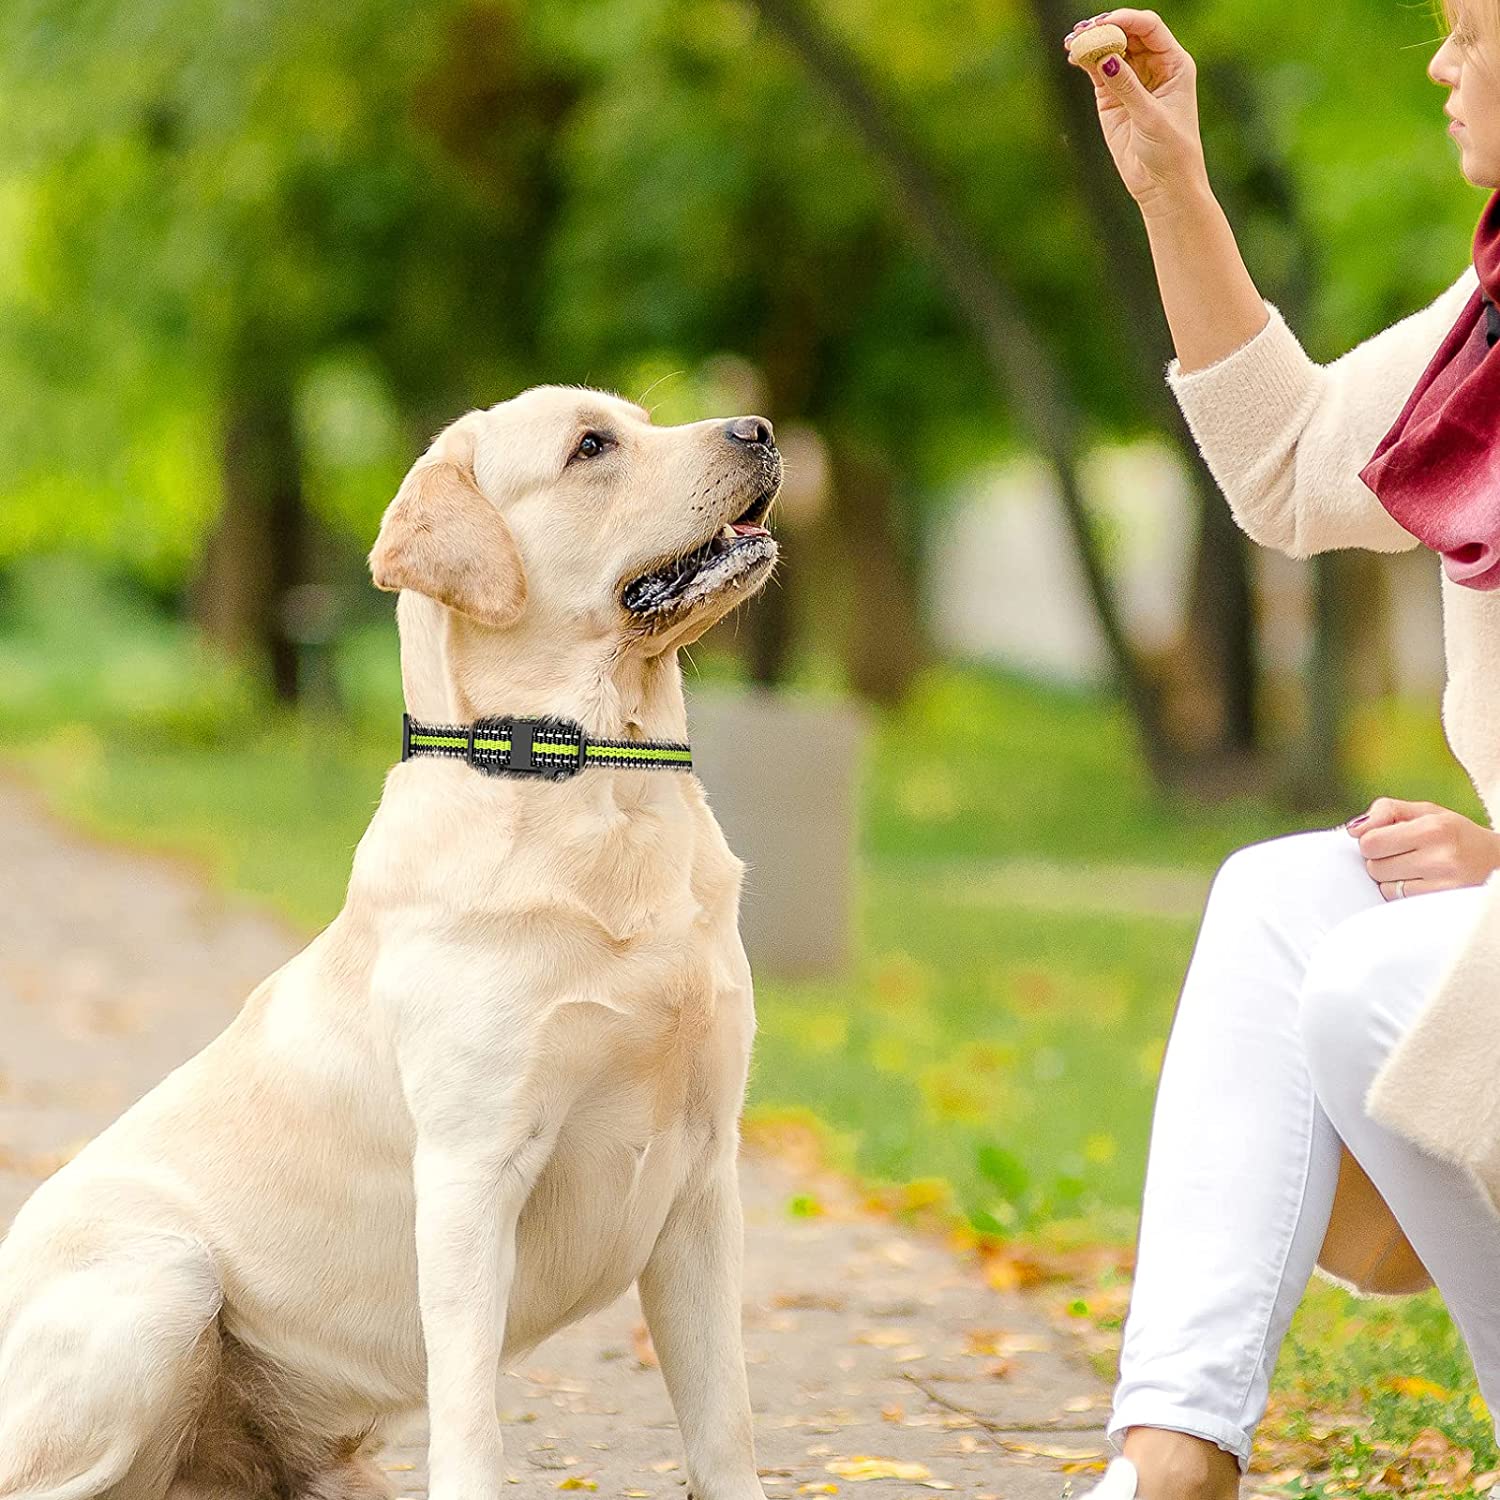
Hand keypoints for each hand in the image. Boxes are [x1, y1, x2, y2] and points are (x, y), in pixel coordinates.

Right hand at [1062, 8, 1211, 214]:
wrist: (1162, 185)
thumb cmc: (1171, 151)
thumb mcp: (1150, 116)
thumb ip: (1127, 87)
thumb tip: (1104, 58)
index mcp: (1173, 63)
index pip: (1150, 28)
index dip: (1128, 20)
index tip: (1106, 22)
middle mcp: (1153, 67)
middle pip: (1128, 35)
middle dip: (1106, 28)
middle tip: (1083, 31)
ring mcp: (1131, 82)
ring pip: (1110, 51)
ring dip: (1092, 43)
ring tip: (1073, 43)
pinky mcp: (1112, 99)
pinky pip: (1098, 72)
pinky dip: (1086, 62)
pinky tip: (1075, 57)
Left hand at [1346, 797, 1499, 899]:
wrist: (1498, 863)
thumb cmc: (1454, 834)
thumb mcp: (1425, 812)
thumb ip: (1385, 811)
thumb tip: (1352, 829)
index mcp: (1433, 828)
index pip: (1370, 842)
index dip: (1372, 841)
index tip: (1388, 840)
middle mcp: (1440, 857)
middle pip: (1374, 867)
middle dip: (1382, 860)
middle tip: (1406, 855)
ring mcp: (1444, 886)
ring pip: (1384, 887)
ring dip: (1392, 879)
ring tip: (1418, 869)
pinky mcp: (1443, 906)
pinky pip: (1399, 902)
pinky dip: (1404, 894)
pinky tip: (1423, 884)